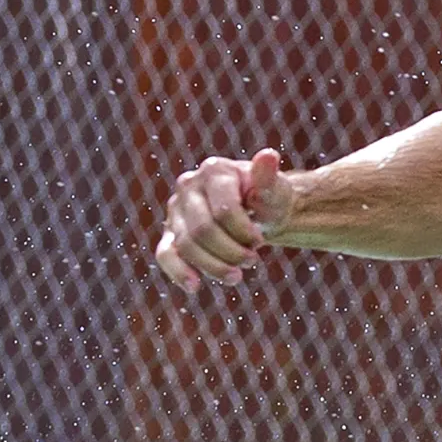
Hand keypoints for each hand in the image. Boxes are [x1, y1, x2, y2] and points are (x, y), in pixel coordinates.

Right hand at [157, 147, 291, 290]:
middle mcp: (189, 186)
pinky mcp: (171, 232)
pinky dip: (178, 271)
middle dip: (230, 252)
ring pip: (186, 245)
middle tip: (252, 260)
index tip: (260, 242)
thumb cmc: (268, 201)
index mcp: (215, 171)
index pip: (224, 210)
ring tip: (236, 276)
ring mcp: (176, 209)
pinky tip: (194, 286)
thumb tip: (268, 155)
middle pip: (202, 230)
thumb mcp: (275, 191)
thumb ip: (269, 179)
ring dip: (213, 266)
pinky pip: (166, 254)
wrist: (259, 213)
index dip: (243, 232)